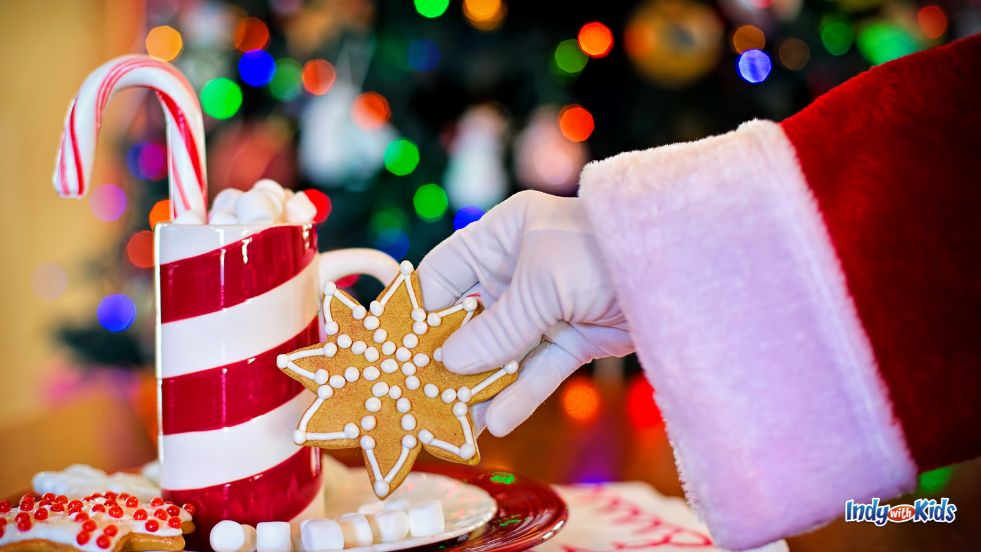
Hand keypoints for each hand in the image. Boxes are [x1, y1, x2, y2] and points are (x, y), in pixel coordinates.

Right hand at [417, 190, 633, 435]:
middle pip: (468, 320)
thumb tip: (448, 363)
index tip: (395, 351)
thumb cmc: (604, 252)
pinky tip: (496, 422)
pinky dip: (519, 394)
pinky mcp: (571, 337)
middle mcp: (517, 270)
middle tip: (419, 397)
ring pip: (501, 352)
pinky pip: (536, 369)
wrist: (683, 269)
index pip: (443, 274)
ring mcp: (544, 306)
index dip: (420, 312)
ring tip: (453, 424)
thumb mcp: (543, 283)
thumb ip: (497, 327)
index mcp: (501, 237)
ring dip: (480, 386)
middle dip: (447, 359)